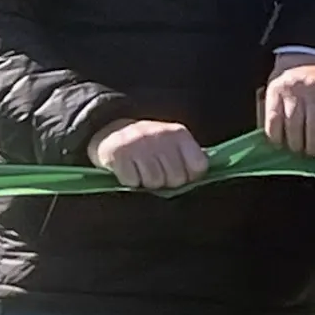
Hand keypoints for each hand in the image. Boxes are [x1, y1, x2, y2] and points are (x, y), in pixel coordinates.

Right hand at [89, 119, 208, 190]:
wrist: (112, 132)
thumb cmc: (150, 145)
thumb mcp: (173, 144)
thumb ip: (189, 158)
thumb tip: (202, 176)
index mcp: (179, 134)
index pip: (199, 166)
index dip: (191, 176)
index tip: (182, 174)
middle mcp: (160, 136)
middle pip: (176, 178)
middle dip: (167, 181)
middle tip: (157, 172)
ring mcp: (139, 144)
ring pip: (154, 182)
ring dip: (148, 182)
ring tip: (142, 170)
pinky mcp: (119, 153)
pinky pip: (132, 182)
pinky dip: (130, 181)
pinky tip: (129, 169)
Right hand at [262, 52, 314, 156]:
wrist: (305, 55)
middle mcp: (313, 91)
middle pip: (314, 127)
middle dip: (313, 146)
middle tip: (311, 154)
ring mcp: (292, 91)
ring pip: (293, 125)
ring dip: (295, 144)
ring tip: (297, 150)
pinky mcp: (274, 93)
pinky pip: (273, 120)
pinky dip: (275, 135)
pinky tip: (279, 143)